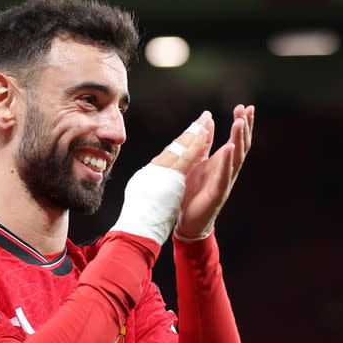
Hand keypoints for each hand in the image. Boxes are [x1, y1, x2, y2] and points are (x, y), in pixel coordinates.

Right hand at [110, 112, 213, 244]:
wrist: (137, 225)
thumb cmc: (140, 214)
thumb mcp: (146, 191)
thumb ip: (153, 181)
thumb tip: (156, 174)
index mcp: (152, 172)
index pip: (170, 152)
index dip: (183, 139)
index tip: (194, 128)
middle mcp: (156, 168)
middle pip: (176, 145)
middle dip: (191, 131)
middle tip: (204, 117)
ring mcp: (162, 170)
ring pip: (181, 147)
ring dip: (194, 133)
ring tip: (205, 121)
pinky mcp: (171, 176)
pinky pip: (185, 157)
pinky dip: (195, 144)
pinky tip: (204, 134)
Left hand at [175, 105, 253, 238]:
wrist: (188, 222)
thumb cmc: (193, 193)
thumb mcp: (198, 162)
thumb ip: (204, 144)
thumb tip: (209, 121)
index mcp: (222, 163)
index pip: (236, 140)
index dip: (242, 124)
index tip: (245, 106)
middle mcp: (227, 171)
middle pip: (240, 146)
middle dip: (244, 127)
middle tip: (245, 110)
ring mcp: (224, 183)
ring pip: (236, 159)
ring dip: (238, 140)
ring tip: (239, 123)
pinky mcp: (217, 194)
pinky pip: (224, 176)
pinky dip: (227, 162)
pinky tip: (229, 149)